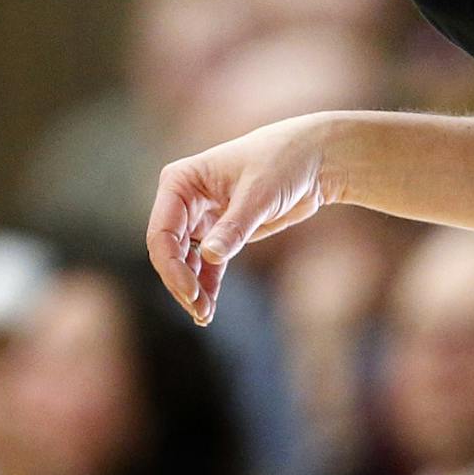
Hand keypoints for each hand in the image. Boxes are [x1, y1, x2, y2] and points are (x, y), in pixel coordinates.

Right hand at [146, 114, 343, 325]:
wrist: (312, 160)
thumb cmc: (281, 162)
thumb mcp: (258, 195)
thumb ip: (232, 227)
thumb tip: (207, 257)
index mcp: (180, 181)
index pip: (161, 231)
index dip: (171, 266)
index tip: (190, 293)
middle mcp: (183, 199)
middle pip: (168, 250)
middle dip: (180, 281)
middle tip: (200, 310)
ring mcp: (200, 217)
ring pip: (184, 260)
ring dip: (191, 287)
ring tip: (205, 314)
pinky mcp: (220, 231)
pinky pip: (206, 263)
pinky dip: (206, 284)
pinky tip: (209, 306)